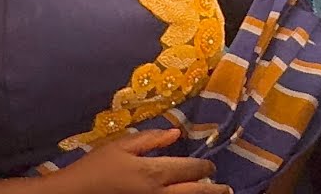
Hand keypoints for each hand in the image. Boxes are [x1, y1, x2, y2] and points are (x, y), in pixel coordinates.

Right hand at [57, 129, 228, 193]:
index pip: (190, 169)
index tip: (211, 166)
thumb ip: (150, 140)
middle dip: (213, 189)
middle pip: (196, 192)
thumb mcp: (121, 147)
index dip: (204, 167)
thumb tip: (176, 134)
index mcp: (153, 172)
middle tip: (225, 188)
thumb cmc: (95, 169)